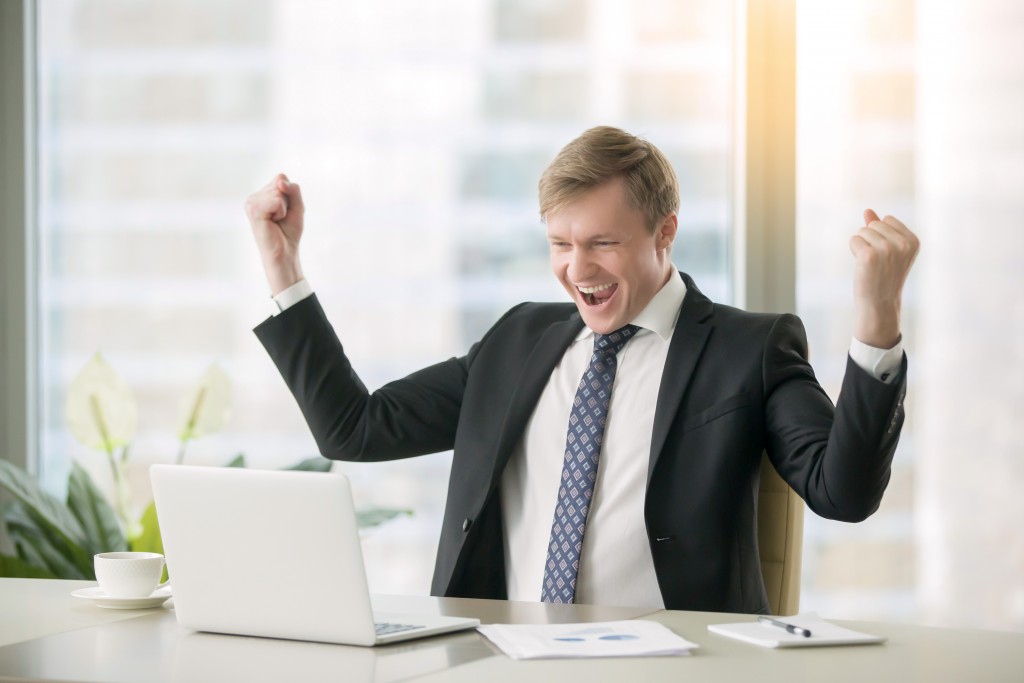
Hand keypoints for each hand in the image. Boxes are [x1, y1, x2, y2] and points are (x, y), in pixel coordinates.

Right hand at [244, 173, 304, 294]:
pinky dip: (281, 212)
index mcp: (261, 195)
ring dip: (285, 208)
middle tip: (281, 218)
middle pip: (280, 183)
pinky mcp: (254, 210)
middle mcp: (253, 197)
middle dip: (288, 202)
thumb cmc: (288, 232)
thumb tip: (281, 182)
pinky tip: (273, 222)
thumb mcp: (297, 207)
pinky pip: (277, 201)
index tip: (284, 211)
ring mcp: (251, 203)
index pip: (281, 178)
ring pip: (279, 191)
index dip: (289, 194)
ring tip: (276, 221)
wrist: (284, 253)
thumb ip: (293, 190)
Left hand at [849, 209, 919, 347]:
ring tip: (870, 264)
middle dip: (869, 239)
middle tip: (877, 261)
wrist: (879, 302)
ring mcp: (887, 249)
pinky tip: (863, 265)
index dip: (880, 235)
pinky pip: (854, 240)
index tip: (886, 255)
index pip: (887, 220)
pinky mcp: (870, 256)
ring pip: (862, 231)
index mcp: (913, 241)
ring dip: (861, 246)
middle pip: (873, 224)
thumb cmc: (883, 275)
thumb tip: (868, 211)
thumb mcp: (888, 249)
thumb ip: (880, 228)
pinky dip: (854, 251)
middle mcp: (903, 244)